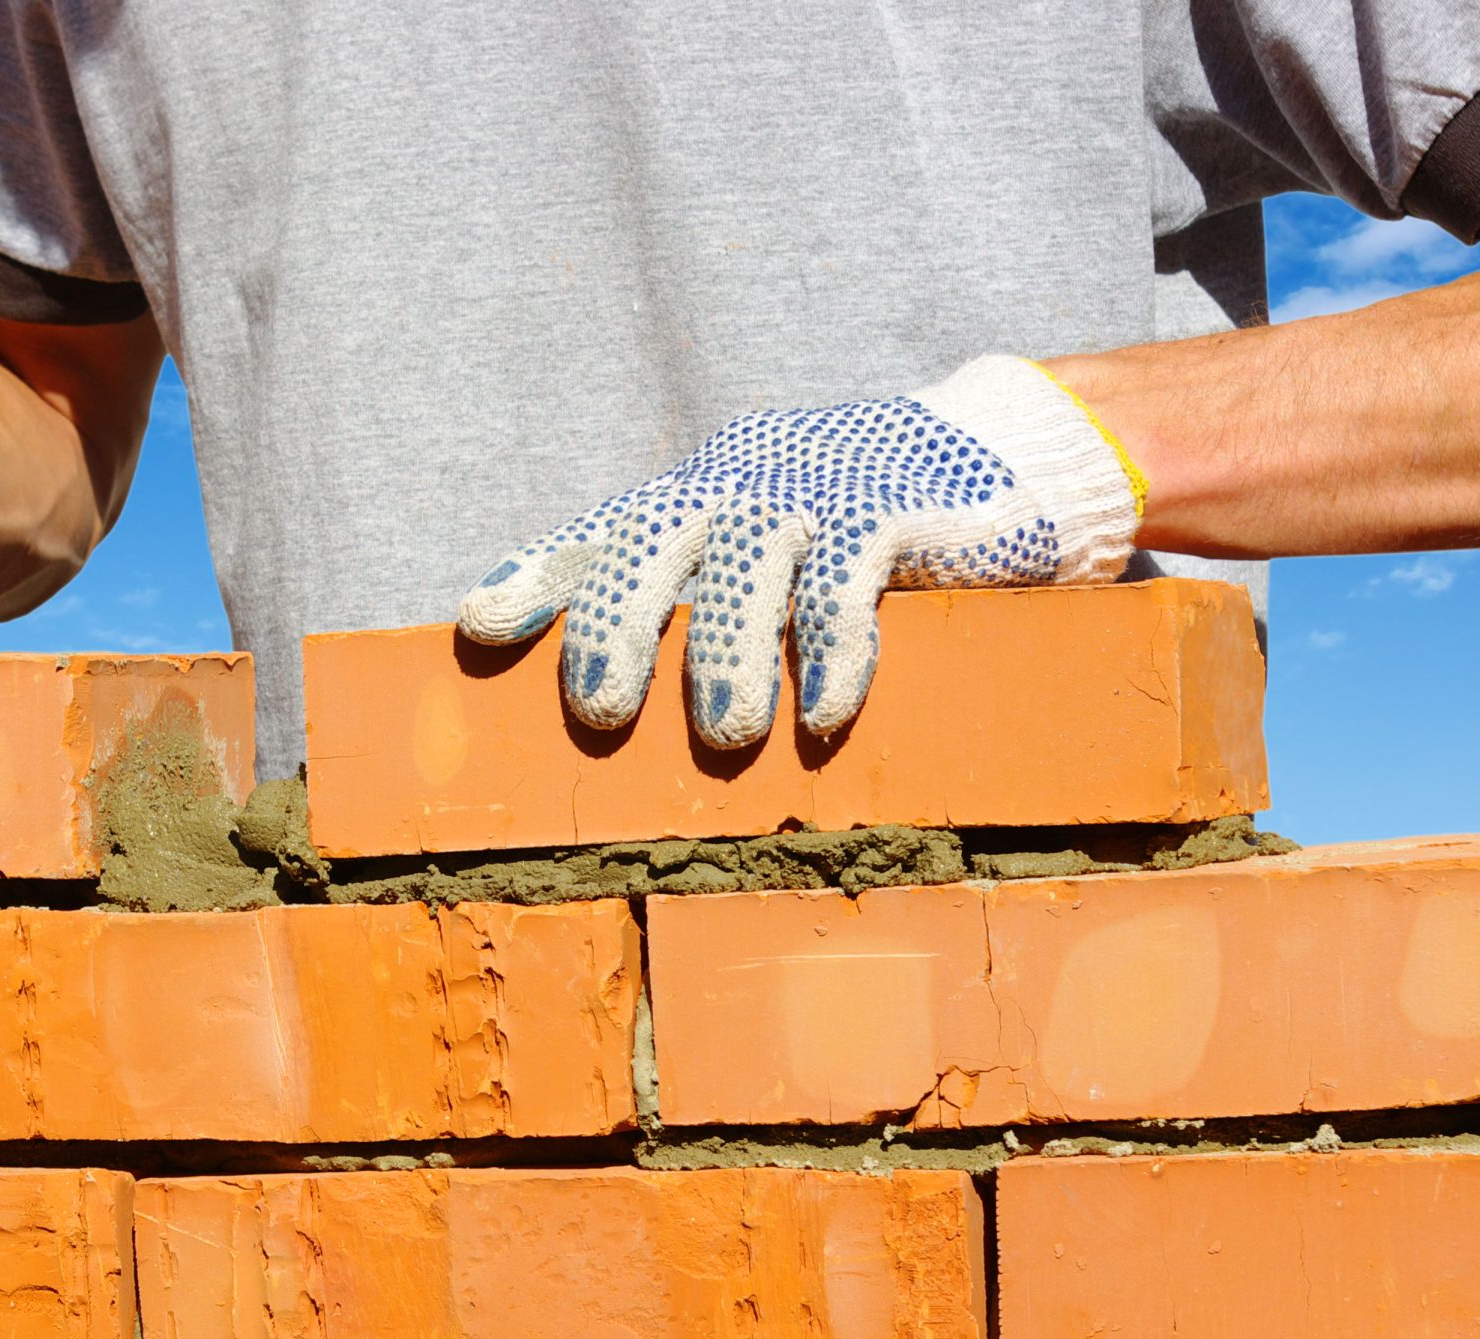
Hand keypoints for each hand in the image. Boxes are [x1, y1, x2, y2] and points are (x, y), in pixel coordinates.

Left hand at [457, 356, 1143, 746]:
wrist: (1001, 457)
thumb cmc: (861, 532)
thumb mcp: (768, 555)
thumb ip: (701, 604)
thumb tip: (609, 709)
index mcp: (699, 499)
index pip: (604, 535)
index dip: (540, 577)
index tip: (478, 626)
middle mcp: (742, 485)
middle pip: (658, 546)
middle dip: (621, 628)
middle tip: (597, 710)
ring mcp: (818, 491)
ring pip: (752, 566)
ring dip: (731, 655)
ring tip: (723, 740)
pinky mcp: (898, 509)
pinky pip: (854, 580)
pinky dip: (836, 649)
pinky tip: (825, 715)